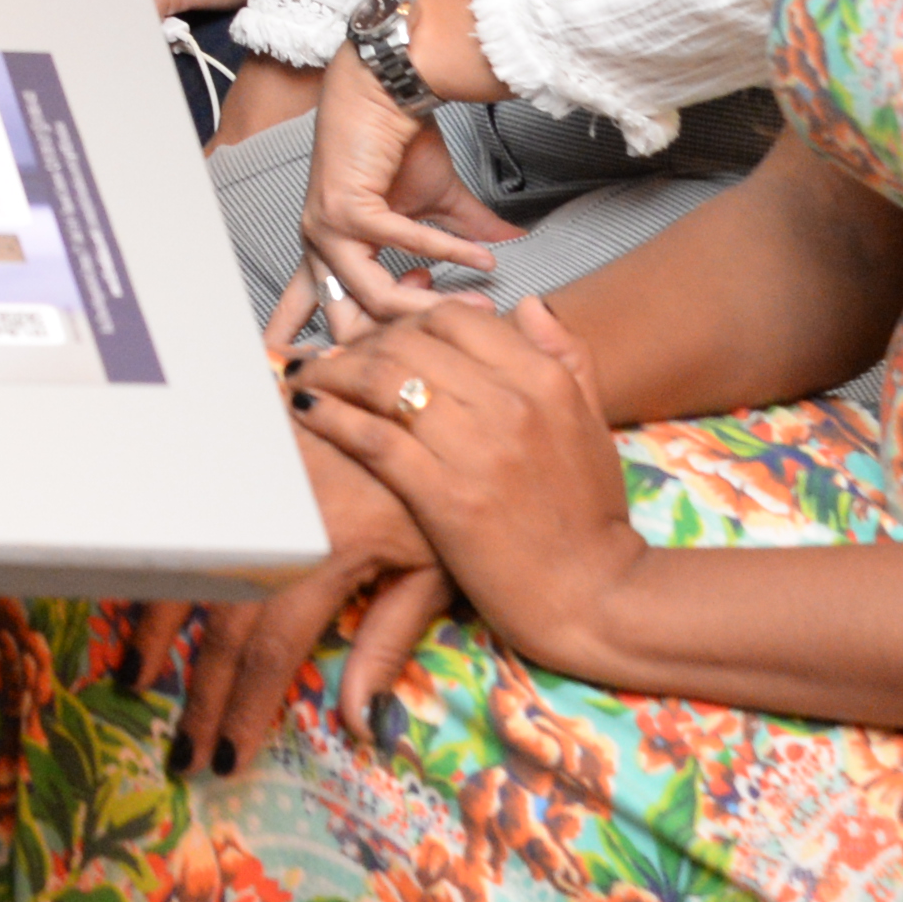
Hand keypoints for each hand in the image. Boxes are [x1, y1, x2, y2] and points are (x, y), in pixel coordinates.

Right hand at [160, 420, 449, 775]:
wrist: (410, 389)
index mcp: (328, 552)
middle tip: (183, 751)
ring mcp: (248, 484)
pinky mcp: (234, 458)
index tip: (227, 759)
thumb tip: (359, 723)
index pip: (273, 650)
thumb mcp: (436, 564)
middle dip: (201, 695)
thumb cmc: (431, 486)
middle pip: (223, 623)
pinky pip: (184, 520)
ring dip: (157, 631)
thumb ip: (392, 639)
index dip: (246, 708)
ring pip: (187, 567)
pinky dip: (159, 565)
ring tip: (137, 681)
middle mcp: (279, 521)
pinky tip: (144, 597)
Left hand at [273, 50, 515, 349]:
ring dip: (433, 304)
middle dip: (401, 344)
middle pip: (346, 326)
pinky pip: (403, 245)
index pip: (315, 318)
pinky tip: (485, 258)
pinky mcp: (345, 207)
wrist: (386, 89)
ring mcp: (325, 229)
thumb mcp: (436, 204)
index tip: (374, 380)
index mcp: (329, 253)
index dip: (334, 355)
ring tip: (481, 305)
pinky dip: (448, 251)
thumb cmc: (400, 144)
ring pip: (374, 297)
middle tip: (458, 341)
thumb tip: (513, 250)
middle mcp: (317, 247)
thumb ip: (465, 236)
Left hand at [295, 295, 640, 678]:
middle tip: (335, 362)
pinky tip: (309, 412)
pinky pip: (373, 437)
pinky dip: (332, 416)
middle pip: (409, 343)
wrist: (594, 597)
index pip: (454, 318)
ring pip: (383, 380)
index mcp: (544, 379)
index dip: (406, 322)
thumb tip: (527, 304)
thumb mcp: (593, 424)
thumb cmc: (589, 515)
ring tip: (308, 380)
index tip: (383, 341)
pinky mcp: (444, 495)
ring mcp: (476, 448)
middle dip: (361, 345)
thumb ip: (566, 357)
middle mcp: (511, 402)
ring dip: (333, 373)